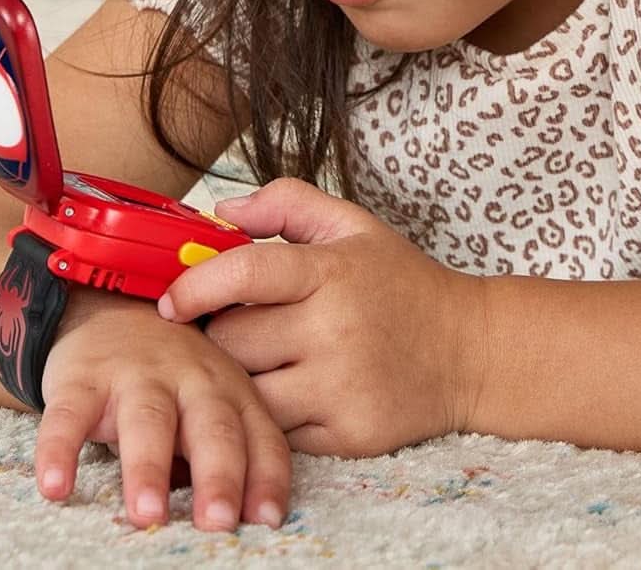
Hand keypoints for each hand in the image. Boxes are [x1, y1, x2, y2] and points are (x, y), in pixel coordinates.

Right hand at [35, 289, 291, 531]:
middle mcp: (193, 381)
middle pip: (211, 427)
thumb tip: (243, 519)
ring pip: (147, 421)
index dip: (265, 477)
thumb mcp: (216, 405)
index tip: (267, 519)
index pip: (258, 438)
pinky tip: (54, 488)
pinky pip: (69, 417)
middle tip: (218, 522)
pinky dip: (59, 451)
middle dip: (218, 475)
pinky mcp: (82, 380)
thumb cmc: (179, 381)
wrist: (117, 311)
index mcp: (233, 392)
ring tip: (147, 515)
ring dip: (148, 468)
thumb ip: (233, 453)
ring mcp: (138, 376)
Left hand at [156, 177, 487, 456]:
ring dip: (239, 382)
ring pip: (247, 394)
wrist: (469, 350)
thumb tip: (222, 211)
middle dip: (218, 337)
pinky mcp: (347, 435)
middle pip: (232, 343)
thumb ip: (287, 204)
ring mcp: (340, 387)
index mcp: (333, 271)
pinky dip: (272, 416)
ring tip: (253, 364)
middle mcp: (335, 329)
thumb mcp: (354, 226)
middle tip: (226, 331)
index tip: (171, 300)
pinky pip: (278, 433)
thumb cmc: (401, 283)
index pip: (244, 274)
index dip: (195, 285)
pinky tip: (286, 394)